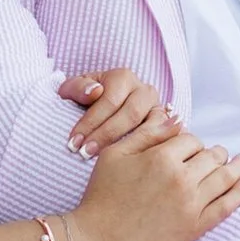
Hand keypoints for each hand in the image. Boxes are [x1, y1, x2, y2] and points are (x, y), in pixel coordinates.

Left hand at [60, 68, 177, 160]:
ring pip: (148, 127)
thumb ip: (78, 87)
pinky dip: (146, 150)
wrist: (99, 110)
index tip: (74, 142)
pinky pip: (161, 139)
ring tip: (103, 159)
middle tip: (85, 153)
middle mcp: (144, 91)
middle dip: (105, 135)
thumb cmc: (84, 101)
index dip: (90, 122)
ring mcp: (157, 109)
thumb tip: (94, 91)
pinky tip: (128, 162)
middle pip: (130, 114)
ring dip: (125, 145)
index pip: (109, 100)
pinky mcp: (165, 128)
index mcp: (123, 77)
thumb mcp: (74, 90)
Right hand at [69, 120, 239, 240]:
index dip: (190, 142)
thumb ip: (147, 134)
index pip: (191, 139)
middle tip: (218, 154)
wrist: (98, 239)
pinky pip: (227, 206)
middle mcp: (182, 178)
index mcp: (162, 157)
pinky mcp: (195, 227)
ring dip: (238, 167)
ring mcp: (192, 204)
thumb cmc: (102, 195)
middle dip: (215, 153)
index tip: (186, 148)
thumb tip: (175, 119)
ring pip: (224, 177)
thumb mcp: (115, 154)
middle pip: (212, 156)